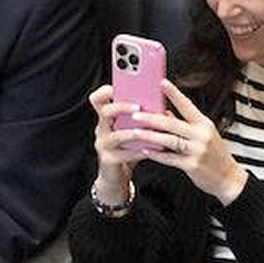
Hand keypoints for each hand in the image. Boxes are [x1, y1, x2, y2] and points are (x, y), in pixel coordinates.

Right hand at [90, 83, 147, 201]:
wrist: (116, 176)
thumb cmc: (127, 149)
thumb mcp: (133, 131)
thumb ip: (143, 118)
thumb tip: (165, 108)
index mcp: (107, 118)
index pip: (98, 99)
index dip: (105, 91)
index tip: (117, 86)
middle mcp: (101, 129)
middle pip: (105, 112)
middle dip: (122, 107)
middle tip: (138, 106)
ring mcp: (103, 145)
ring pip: (115, 135)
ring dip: (132, 131)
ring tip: (146, 131)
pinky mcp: (108, 160)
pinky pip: (123, 154)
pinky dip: (137, 152)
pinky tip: (150, 150)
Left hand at [112, 79, 247, 202]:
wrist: (227, 177)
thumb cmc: (214, 154)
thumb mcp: (204, 134)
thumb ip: (185, 124)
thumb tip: (165, 113)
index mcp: (204, 124)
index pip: (187, 105)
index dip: (174, 93)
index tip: (162, 83)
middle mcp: (201, 135)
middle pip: (172, 124)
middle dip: (152, 118)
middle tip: (135, 115)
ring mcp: (197, 150)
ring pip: (169, 141)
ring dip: (150, 136)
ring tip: (135, 133)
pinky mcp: (192, 165)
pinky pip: (169, 159)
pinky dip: (156, 155)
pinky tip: (145, 151)